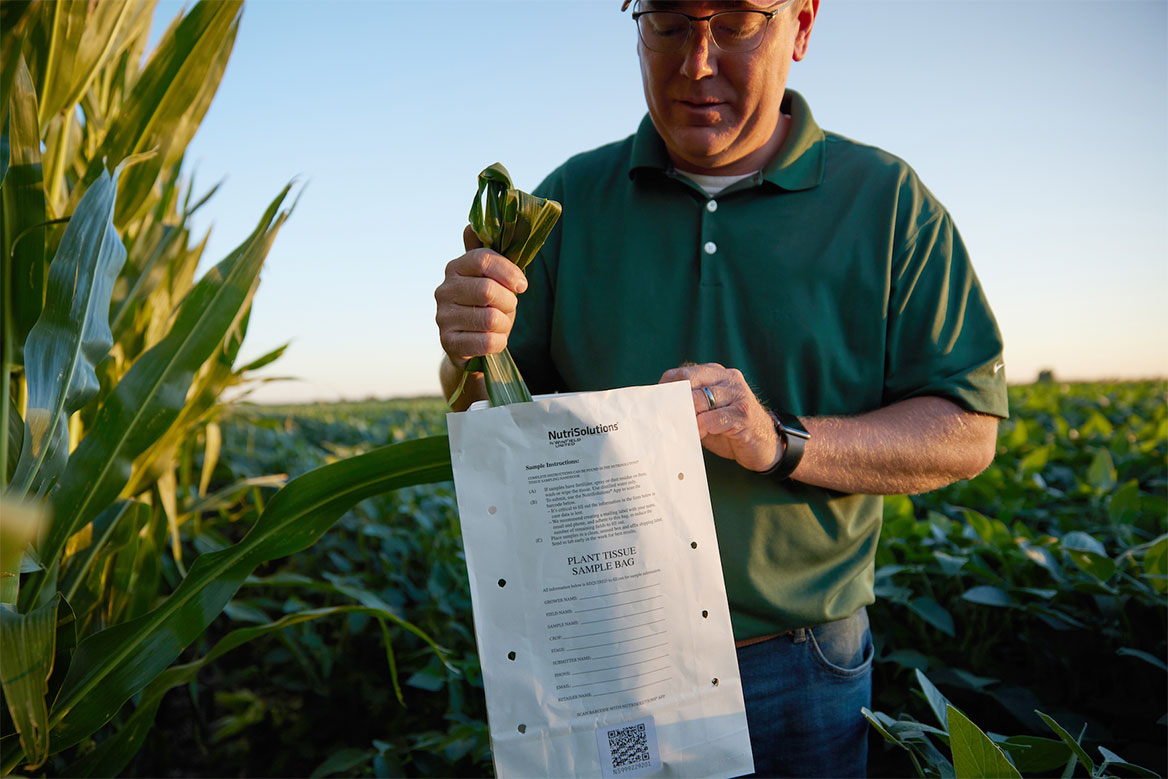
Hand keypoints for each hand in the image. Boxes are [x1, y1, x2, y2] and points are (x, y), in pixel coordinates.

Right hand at [435, 225, 527, 369]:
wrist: (470, 343)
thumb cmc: (487, 305)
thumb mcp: (491, 278)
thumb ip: (488, 255)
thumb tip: (470, 226)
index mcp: (456, 268)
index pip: (482, 259)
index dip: (508, 271)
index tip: (522, 285)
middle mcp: (444, 290)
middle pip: (488, 290)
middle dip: (509, 301)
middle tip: (510, 307)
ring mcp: (443, 317)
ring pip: (490, 319)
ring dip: (505, 323)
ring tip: (501, 324)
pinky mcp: (448, 343)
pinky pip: (487, 342)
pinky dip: (499, 342)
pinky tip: (494, 339)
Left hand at [659, 363, 780, 472]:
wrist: (766, 446)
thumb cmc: (730, 431)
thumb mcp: (706, 414)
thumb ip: (688, 408)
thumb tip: (658, 412)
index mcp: (715, 374)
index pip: (681, 373)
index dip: (664, 388)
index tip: (651, 405)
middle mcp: (727, 378)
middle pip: (688, 381)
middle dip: (671, 401)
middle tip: (658, 418)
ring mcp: (738, 394)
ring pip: (700, 399)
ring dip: (684, 416)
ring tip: (674, 428)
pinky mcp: (744, 414)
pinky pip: (715, 418)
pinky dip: (701, 427)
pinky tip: (697, 434)